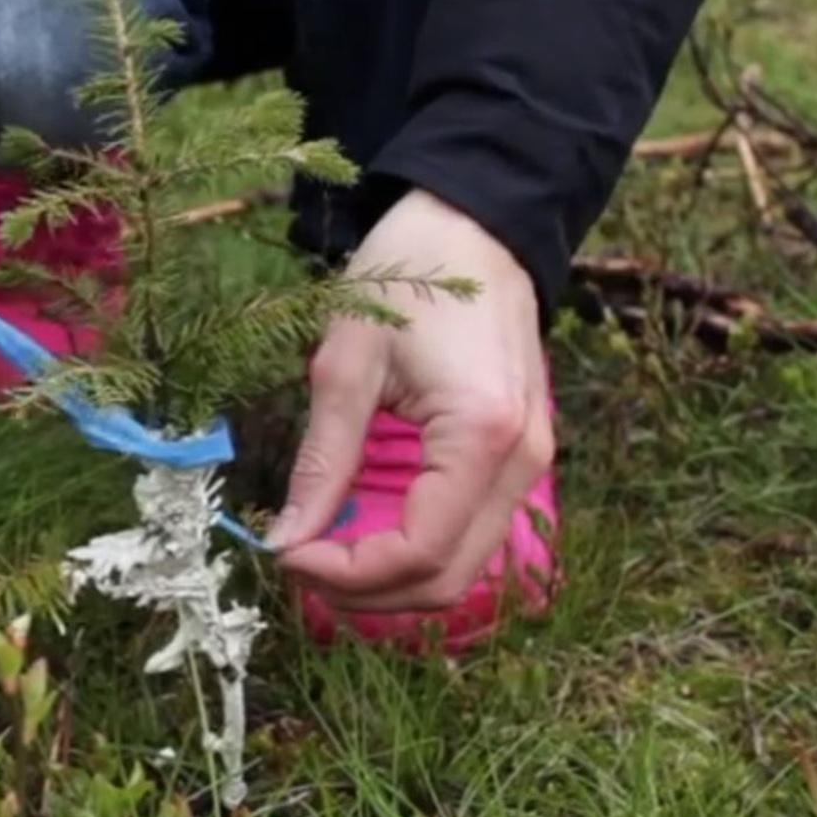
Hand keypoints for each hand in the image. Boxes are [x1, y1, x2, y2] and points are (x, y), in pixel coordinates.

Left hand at [270, 190, 552, 611]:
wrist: (474, 225)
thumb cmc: (408, 277)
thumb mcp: (346, 364)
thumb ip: (323, 460)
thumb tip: (284, 539)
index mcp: (481, 434)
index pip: (419, 551)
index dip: (347, 573)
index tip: (285, 553)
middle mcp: (522, 461)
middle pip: (447, 579)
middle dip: (365, 591)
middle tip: (296, 562)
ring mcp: (531, 463)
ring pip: (464, 566)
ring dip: (391, 579)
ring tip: (322, 550)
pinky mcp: (520, 457)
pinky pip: (471, 533)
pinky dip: (416, 550)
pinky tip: (362, 529)